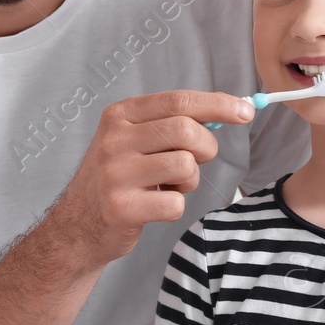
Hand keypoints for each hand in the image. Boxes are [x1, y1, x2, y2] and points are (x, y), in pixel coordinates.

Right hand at [47, 90, 253, 270]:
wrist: (79, 224)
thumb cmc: (120, 177)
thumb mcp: (133, 139)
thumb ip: (171, 122)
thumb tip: (230, 110)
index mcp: (119, 115)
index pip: (178, 101)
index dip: (218, 104)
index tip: (245, 111)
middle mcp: (113, 140)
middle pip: (186, 130)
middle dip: (205, 147)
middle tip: (195, 160)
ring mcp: (115, 174)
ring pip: (185, 166)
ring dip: (189, 181)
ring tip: (168, 185)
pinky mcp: (121, 207)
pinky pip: (176, 203)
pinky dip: (175, 207)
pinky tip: (155, 205)